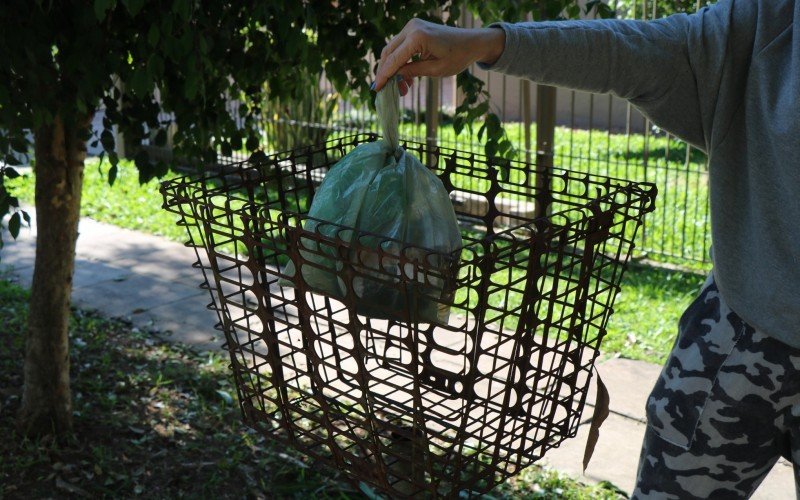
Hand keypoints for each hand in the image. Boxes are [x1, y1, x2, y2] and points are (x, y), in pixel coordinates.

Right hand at [374, 19, 504, 93]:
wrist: (472, 42)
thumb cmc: (458, 56)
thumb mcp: (436, 69)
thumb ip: (413, 72)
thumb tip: (395, 77)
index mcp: (418, 37)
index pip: (394, 59)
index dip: (384, 76)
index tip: (376, 89)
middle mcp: (412, 28)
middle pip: (388, 52)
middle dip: (386, 72)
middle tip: (386, 90)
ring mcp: (412, 26)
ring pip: (392, 49)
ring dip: (392, 68)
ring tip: (400, 87)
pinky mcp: (414, 28)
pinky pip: (400, 46)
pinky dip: (399, 61)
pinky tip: (405, 77)